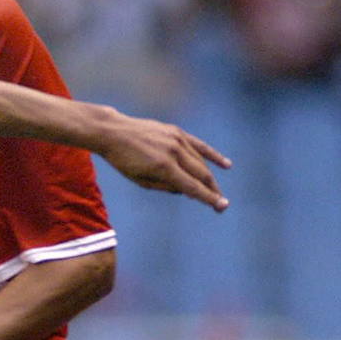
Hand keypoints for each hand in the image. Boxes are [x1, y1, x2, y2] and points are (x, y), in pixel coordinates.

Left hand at [97, 113, 230, 211]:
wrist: (114, 132)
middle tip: (220, 204)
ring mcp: (177, 140)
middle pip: (201, 175)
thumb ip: (166, 187)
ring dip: (210, 178)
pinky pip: (199, 146)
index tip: (222, 207)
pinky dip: (213, 155)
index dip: (208, 198)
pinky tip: (226, 165)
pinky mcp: (177, 131)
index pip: (192, 187)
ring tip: (217, 191)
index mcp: (164, 168)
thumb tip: (187, 191)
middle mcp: (174, 152)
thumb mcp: (141, 181)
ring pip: (201, 162)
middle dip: (213, 191)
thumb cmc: (124, 161)